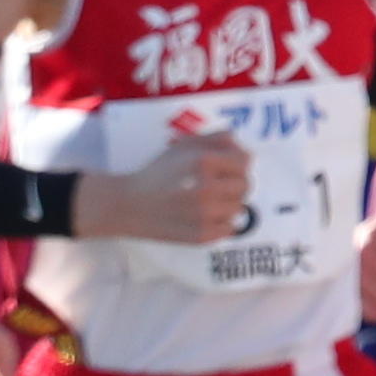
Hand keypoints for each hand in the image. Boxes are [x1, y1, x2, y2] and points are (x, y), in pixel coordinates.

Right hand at [71, 127, 249, 248]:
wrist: (129, 205)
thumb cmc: (158, 173)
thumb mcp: (183, 146)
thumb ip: (216, 140)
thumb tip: (245, 148)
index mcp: (203, 162)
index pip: (244, 162)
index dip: (235, 164)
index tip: (223, 168)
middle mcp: (207, 188)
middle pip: (245, 186)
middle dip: (234, 183)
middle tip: (214, 185)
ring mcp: (205, 215)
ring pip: (238, 208)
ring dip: (227, 204)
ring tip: (204, 201)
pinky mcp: (202, 235)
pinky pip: (229, 229)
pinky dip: (220, 223)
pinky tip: (201, 217)